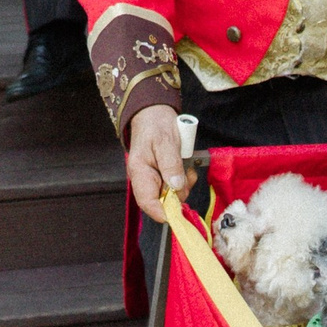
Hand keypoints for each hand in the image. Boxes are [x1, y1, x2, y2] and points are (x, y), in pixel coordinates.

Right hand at [125, 104, 189, 218]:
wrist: (154, 114)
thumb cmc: (156, 125)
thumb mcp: (165, 142)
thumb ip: (171, 165)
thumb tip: (176, 188)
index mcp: (140, 172)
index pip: (147, 202)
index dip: (163, 212)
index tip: (179, 213)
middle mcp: (145, 179)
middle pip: (163, 201)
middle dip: (179, 193)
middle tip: (187, 175)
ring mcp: (155, 178)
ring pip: (173, 194)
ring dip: (184, 183)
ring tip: (186, 165)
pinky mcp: (164, 176)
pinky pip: (177, 185)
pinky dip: (185, 178)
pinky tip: (185, 165)